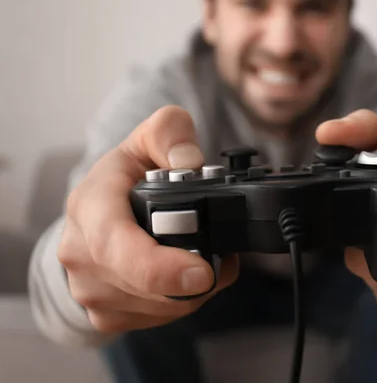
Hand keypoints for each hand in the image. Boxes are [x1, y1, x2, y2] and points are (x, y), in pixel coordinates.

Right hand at [57, 106, 238, 332]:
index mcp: (89, 205)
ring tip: (203, 259)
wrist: (99, 210)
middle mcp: (80, 252)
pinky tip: (184, 277)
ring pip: (159, 308)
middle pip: (146, 286)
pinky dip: (181, 303)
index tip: (203, 273)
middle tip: (220, 256)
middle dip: (196, 277)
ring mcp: (88, 289)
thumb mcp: (150, 136)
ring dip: (194, 291)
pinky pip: (156, 320)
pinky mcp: (103, 313)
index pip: (116, 246)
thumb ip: (171, 133)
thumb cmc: (128, 174)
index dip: (160, 267)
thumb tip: (189, 162)